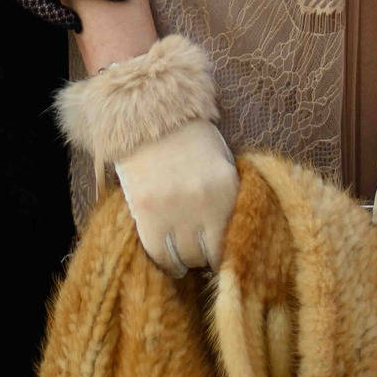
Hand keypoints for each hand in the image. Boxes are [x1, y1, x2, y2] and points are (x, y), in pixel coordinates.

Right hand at [116, 118, 239, 275]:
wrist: (149, 114)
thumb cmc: (189, 139)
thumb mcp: (221, 162)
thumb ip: (226, 197)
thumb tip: (231, 237)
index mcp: (225, 189)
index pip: (230, 243)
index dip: (224, 255)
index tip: (219, 256)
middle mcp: (202, 202)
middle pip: (206, 255)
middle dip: (203, 258)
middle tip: (199, 256)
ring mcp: (172, 207)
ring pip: (183, 258)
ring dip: (185, 262)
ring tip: (183, 261)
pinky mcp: (145, 210)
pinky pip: (157, 252)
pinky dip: (164, 261)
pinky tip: (167, 259)